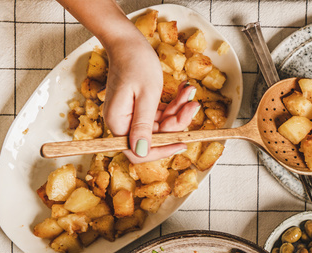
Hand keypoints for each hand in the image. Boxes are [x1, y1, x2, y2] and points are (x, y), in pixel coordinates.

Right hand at [102, 39, 198, 161]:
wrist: (127, 40)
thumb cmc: (135, 62)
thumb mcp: (146, 95)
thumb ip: (143, 125)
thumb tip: (141, 152)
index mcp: (118, 123)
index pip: (139, 152)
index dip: (161, 151)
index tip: (182, 143)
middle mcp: (123, 123)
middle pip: (156, 137)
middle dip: (177, 123)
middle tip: (193, 105)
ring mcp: (132, 116)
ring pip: (162, 125)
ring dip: (179, 111)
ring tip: (190, 91)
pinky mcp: (140, 108)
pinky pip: (161, 114)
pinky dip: (174, 104)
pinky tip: (184, 90)